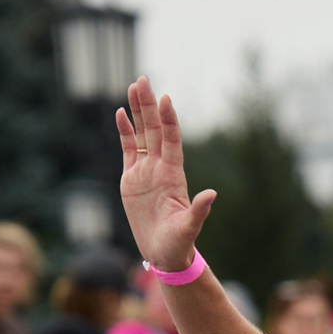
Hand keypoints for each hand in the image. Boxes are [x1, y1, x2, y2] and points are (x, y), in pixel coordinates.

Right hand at [116, 76, 216, 274]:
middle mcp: (160, 168)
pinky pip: (128, 149)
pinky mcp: (132, 178)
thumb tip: (212, 195)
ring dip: (138, 111)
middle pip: (155, 130)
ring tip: (134, 86)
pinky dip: (125, 131)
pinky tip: (121, 113)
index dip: (169, 120)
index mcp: (174, 175)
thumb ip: (198, 212)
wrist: (164, 253)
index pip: (171, 140)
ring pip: (141, 134)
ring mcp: (146, 171)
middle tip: (143, 79)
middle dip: (149, 105)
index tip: (165, 99)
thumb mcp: (188, 229)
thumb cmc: (178, 244)